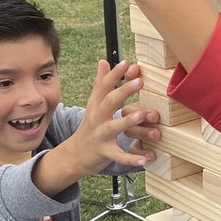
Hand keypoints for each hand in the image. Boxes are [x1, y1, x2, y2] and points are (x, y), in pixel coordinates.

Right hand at [32, 61, 159, 196]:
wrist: (74, 155)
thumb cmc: (90, 127)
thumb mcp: (93, 105)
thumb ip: (101, 83)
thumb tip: (103, 61)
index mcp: (96, 105)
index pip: (104, 86)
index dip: (115, 74)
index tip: (127, 62)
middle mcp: (97, 118)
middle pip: (109, 102)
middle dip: (124, 91)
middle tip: (139, 82)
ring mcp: (100, 136)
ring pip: (114, 128)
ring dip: (127, 122)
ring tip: (141, 115)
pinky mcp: (105, 153)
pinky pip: (119, 156)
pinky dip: (131, 158)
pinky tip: (145, 159)